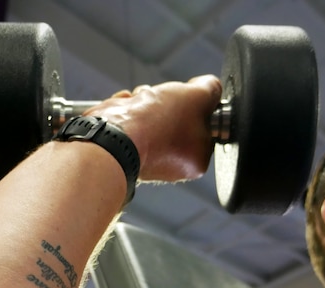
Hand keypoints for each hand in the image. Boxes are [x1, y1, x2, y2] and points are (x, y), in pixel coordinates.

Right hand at [84, 75, 221, 182]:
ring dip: (144, 100)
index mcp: (195, 160)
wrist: (114, 136)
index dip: (196, 105)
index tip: (188, 99)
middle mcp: (171, 164)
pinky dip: (126, 108)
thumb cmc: (157, 124)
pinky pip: (130, 119)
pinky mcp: (123, 147)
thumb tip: (209, 86)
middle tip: (161, 102)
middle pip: (176, 118)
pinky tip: (126, 110)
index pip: (204, 125)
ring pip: (152, 115)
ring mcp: (145, 156)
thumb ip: (211, 89)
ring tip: (140, 105)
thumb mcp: (198, 96)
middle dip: (166, 102)